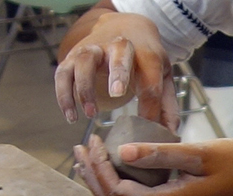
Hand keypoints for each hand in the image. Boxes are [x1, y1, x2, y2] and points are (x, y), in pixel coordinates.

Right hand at [54, 10, 174, 125]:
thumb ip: (166, 103)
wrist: (123, 27)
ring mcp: (93, 48)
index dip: (150, 108)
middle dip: (118, 73)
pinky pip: (63, 74)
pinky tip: (71, 116)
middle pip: (119, 55)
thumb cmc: (144, 58)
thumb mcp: (161, 74)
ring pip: (85, 61)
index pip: (150, 80)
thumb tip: (169, 133)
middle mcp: (119, 45)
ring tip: (91, 114)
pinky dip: (64, 94)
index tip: (148, 129)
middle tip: (117, 94)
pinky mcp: (72, 56)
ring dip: (86, 87)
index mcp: (145, 53)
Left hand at [71, 136, 232, 195]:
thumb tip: (121, 150)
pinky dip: (120, 185)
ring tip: (89, 158)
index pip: (117, 193)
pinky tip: (116, 165)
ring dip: (102, 183)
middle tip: (81, 149)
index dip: (99, 168)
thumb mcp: (200, 152)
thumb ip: (160, 152)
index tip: (95, 140)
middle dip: (92, 178)